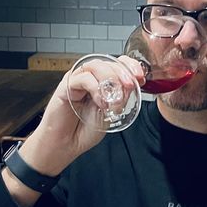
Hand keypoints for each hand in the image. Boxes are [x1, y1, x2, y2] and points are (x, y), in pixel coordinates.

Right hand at [20, 55, 144, 175]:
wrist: (66, 144)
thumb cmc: (84, 130)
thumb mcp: (111, 114)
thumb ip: (120, 98)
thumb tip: (132, 85)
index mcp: (102, 82)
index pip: (117, 63)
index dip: (130, 66)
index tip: (140, 77)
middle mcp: (90, 78)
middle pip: (108, 62)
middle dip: (122, 73)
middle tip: (129, 86)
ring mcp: (77, 80)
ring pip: (95, 66)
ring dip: (109, 79)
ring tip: (114, 100)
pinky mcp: (66, 85)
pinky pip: (83, 78)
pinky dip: (95, 88)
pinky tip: (100, 103)